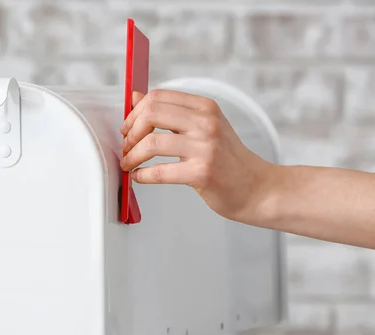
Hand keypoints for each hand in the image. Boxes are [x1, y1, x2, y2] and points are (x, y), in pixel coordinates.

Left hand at [120, 89, 278, 224]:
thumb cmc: (228, 160)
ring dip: (131, 155)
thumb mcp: (204, 127)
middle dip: (130, 131)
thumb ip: (171, 112)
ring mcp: (205, 147)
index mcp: (205, 107)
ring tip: (128, 164)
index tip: (128, 128)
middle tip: (126, 146)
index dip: (135, 112)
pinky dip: (142, 175)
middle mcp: (206, 123)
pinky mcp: (201, 172)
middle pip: (151, 113)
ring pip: (150, 143)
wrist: (257, 188)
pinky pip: (159, 171)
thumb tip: (135, 97)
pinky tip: (139, 177)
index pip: (158, 97)